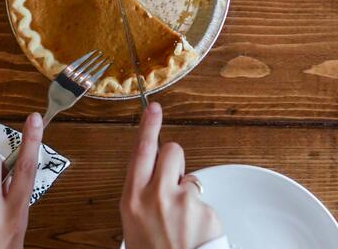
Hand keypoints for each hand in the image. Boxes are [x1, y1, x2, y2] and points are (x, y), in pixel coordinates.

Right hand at [121, 102, 222, 248]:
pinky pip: (203, 200)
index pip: (141, 151)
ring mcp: (182, 201)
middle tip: (172, 178)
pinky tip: (194, 230)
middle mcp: (156, 195)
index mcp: (132, 199)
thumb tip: (151, 179)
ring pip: (190, 178)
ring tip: (182, 220)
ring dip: (187, 192)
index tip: (153, 107)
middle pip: (170, 151)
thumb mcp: (133, 225)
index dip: (148, 126)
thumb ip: (141, 197)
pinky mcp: (204, 209)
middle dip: (173, 158)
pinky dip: (201, 212)